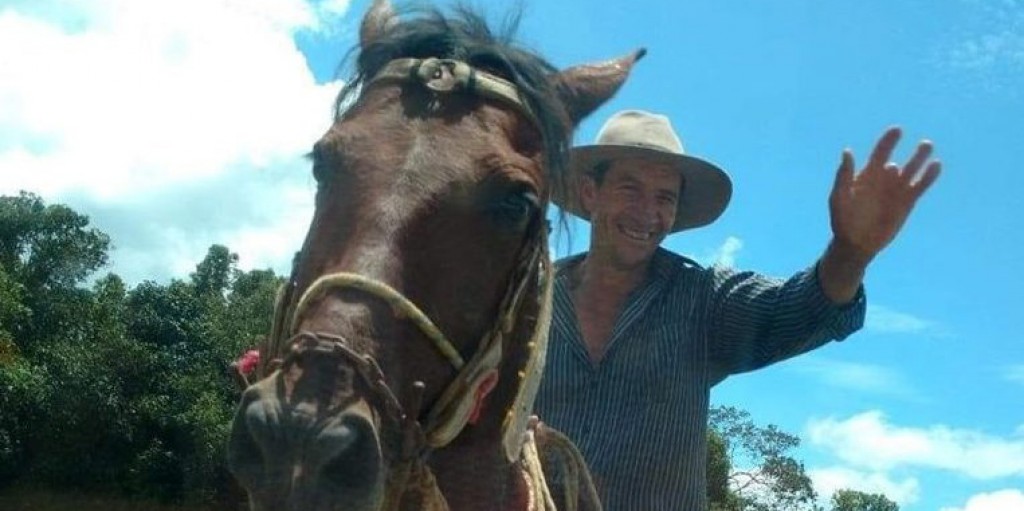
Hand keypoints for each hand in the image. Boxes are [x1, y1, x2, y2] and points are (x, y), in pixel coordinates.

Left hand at [829, 127, 941, 262]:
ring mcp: (897, 189)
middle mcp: (884, 178)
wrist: (856, 242)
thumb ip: (844, 175)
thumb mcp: (839, 196)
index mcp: (867, 174)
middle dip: (909, 150)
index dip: (888, 141)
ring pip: (913, 169)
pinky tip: (936, 165)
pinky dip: (929, 176)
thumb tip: (847, 151)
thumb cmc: (843, 219)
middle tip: (923, 142)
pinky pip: (920, 185)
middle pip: (900, 158)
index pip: (880, 153)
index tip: (897, 130)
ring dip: (920, 157)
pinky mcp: (907, 202)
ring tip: (927, 146)